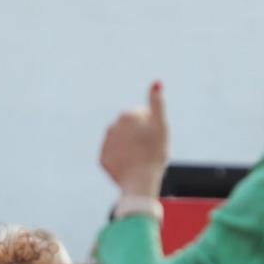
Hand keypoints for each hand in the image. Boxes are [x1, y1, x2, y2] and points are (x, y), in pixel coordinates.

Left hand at [100, 82, 168, 198]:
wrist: (140, 182)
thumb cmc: (154, 153)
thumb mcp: (161, 126)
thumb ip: (158, 103)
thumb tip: (156, 82)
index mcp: (126, 116)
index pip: (142, 117)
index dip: (152, 128)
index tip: (154, 139)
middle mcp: (112, 126)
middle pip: (130, 129)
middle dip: (138, 136)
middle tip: (148, 151)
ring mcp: (105, 143)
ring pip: (122, 143)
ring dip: (129, 147)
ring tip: (139, 159)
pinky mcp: (103, 159)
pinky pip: (115, 157)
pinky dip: (122, 160)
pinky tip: (130, 167)